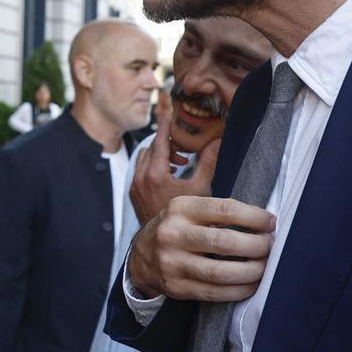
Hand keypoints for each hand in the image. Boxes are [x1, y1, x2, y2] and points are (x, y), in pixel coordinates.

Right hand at [127, 195, 275, 301]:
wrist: (142, 255)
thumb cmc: (177, 228)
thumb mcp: (189, 209)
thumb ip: (218, 211)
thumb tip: (264, 222)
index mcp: (179, 208)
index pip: (224, 210)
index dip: (254, 217)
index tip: (270, 222)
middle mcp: (172, 234)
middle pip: (224, 242)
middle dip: (256, 246)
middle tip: (270, 246)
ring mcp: (172, 263)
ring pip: (220, 272)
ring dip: (251, 271)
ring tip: (264, 267)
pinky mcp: (176, 287)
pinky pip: (214, 292)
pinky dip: (238, 290)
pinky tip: (251, 284)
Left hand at [129, 99, 220, 223]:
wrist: (167, 242)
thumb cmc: (186, 218)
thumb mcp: (200, 188)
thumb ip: (208, 162)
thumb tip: (217, 140)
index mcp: (154, 174)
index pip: (159, 140)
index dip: (165, 124)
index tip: (170, 110)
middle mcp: (140, 178)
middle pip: (151, 148)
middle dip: (166, 142)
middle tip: (184, 145)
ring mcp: (135, 187)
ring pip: (144, 159)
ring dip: (160, 155)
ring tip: (180, 161)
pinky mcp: (134, 194)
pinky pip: (141, 171)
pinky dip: (154, 167)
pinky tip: (171, 174)